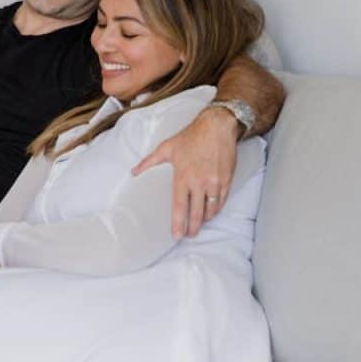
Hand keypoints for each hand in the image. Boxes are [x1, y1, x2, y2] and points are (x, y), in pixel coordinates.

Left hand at [133, 107, 238, 238]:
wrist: (217, 126)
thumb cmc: (191, 136)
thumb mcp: (167, 147)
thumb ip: (149, 162)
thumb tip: (134, 172)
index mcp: (183, 177)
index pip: (179, 207)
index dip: (178, 224)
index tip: (176, 235)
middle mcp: (200, 182)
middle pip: (197, 214)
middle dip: (193, 228)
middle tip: (190, 235)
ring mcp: (215, 182)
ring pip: (211, 210)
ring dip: (205, 219)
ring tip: (200, 222)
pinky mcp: (227, 180)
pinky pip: (222, 201)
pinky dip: (216, 208)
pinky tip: (212, 210)